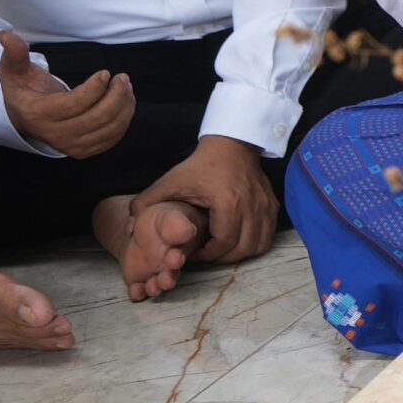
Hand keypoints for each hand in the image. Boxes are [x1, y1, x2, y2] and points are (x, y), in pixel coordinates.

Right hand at [0, 32, 134, 157]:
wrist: (28, 117)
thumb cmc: (25, 89)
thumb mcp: (14, 71)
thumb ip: (15, 54)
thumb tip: (6, 35)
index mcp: (39, 114)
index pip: (75, 104)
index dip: (95, 88)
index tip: (105, 73)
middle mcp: (55, 134)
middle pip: (98, 117)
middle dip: (117, 95)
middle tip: (122, 78)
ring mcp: (71, 146)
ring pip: (110, 128)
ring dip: (125, 105)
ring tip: (125, 86)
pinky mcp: (85, 150)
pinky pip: (113, 138)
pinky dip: (124, 119)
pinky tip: (124, 102)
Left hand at [131, 136, 275, 263]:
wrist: (232, 145)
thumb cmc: (201, 165)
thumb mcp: (170, 181)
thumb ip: (146, 203)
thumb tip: (129, 227)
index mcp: (227, 204)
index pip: (222, 244)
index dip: (207, 256)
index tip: (194, 253)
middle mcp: (251, 207)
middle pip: (242, 249)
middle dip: (223, 258)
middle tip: (207, 255)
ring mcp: (265, 207)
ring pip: (259, 245)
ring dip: (241, 252)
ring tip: (223, 249)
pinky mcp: (272, 205)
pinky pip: (268, 235)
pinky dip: (254, 243)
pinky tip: (239, 238)